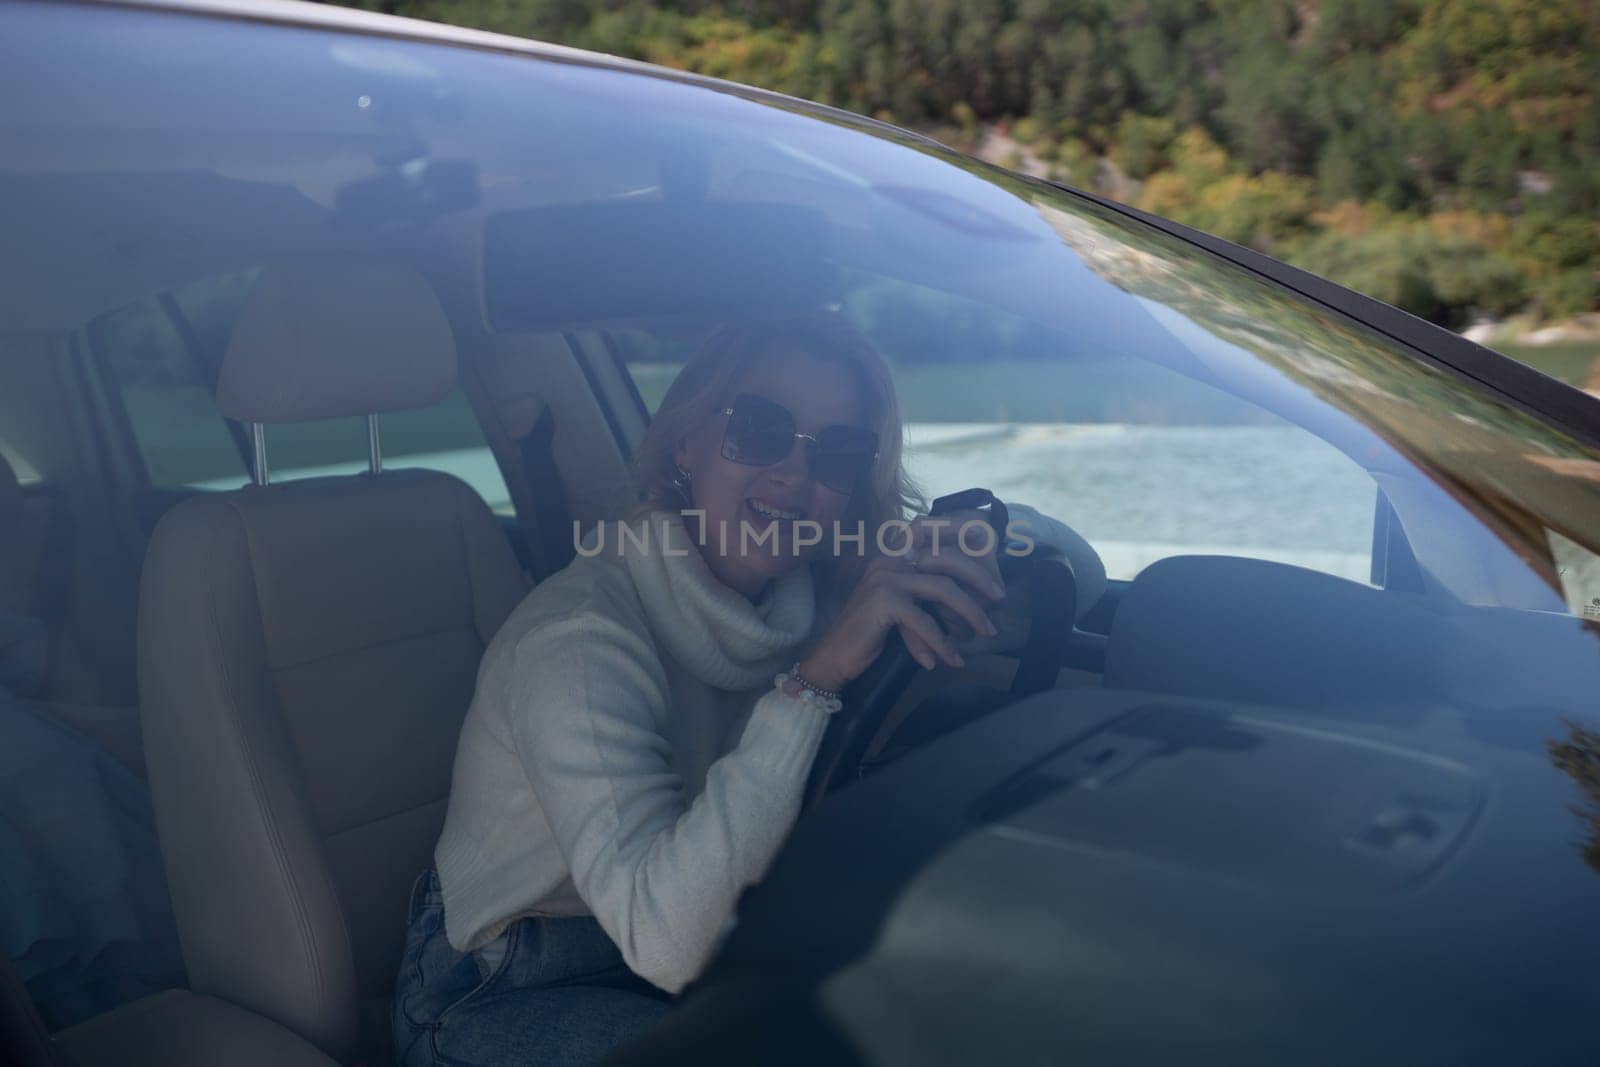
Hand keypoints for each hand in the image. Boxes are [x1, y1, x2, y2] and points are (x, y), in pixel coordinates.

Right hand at [798, 510, 1005, 689]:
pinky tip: (953, 660)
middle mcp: (888, 559)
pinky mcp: (882, 602)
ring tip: (986, 633)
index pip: (931, 532)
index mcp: (893, 554)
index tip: (987, 547)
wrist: (834, 657)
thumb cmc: (870, 633)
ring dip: (970, 612)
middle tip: (999, 598)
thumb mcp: (901, 605)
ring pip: (942, 588)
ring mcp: (884, 578)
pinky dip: (943, 642)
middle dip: (979, 577)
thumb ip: (925, 592)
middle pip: (946, 557)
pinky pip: (925, 621)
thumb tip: (970, 595)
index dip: (960, 534)